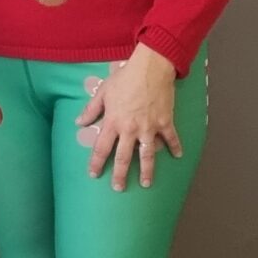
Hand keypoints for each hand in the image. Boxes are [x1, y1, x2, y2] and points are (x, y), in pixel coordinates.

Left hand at [75, 46, 183, 190]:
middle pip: (123, 157)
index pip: (101, 148)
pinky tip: (178, 156)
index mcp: (113, 122)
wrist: (150, 68)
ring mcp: (149, 127)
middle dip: (120, 175)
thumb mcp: (103, 92)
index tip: (94, 175)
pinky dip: (175, 147)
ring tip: (146, 184)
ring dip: (147, 171)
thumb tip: (79, 122)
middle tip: (119, 188)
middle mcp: (130, 129)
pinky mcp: (165, 122)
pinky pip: (170, 138)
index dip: (96, 163)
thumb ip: (91, 109)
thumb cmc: (125, 78)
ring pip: (147, 155)